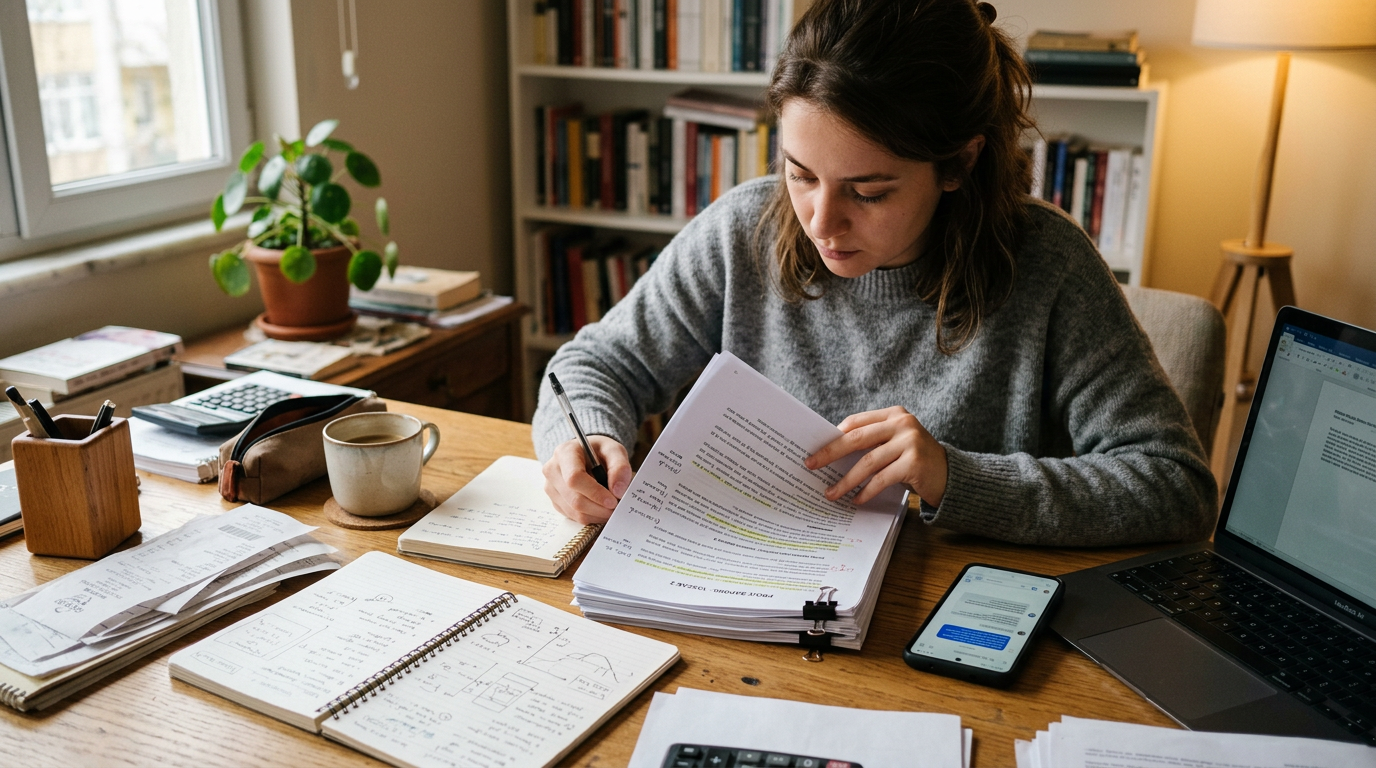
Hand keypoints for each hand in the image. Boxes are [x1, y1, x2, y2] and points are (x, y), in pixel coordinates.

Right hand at [542, 435, 633, 524]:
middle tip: (617, 507)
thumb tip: (618, 491)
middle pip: (574, 499)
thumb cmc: (599, 451)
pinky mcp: (555, 501)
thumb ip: (620, 467)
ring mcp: (551, 488)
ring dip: (597, 514)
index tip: (613, 500)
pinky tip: (600, 508)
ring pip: (574, 511)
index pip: (574, 478)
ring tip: (610, 507)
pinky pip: (573, 516)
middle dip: (599, 508)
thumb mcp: (614, 450)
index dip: (595, 493)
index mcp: (565, 453)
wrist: (587, 455)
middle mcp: (552, 470)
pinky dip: (591, 516)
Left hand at [803, 406, 947, 506]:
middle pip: (857, 438)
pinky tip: (856, 499)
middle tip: (811, 465)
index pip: (855, 422)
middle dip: (830, 453)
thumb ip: (871, 442)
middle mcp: (902, 423)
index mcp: (893, 414)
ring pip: (868, 462)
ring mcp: (910, 442)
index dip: (833, 436)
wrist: (951, 475)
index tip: (814, 449)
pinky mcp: (915, 463)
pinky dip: (867, 491)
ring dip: (846, 480)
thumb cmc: (915, 460)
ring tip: (831, 493)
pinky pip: (882, 478)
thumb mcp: (894, 443)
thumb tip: (830, 453)